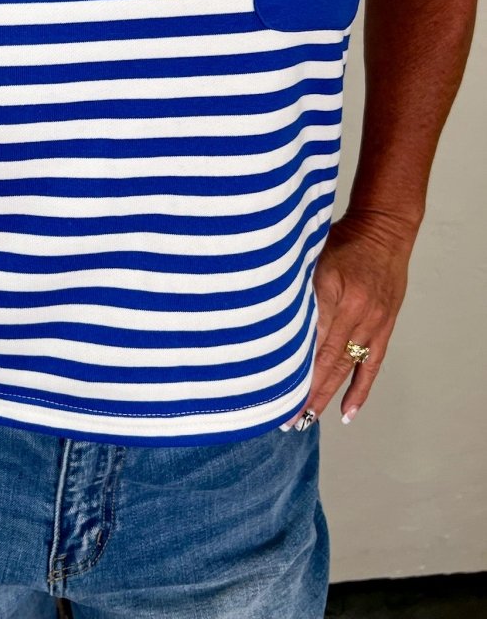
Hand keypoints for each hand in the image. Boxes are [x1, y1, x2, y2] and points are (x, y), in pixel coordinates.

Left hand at [281, 209, 413, 429]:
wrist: (384, 231)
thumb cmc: (341, 238)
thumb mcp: (311, 254)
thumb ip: (292, 284)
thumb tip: (265, 312)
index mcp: (331, 291)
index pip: (307, 338)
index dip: (291, 366)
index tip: (272, 388)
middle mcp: (354, 312)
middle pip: (325, 360)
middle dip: (304, 392)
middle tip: (284, 417)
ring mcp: (372, 323)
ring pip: (345, 368)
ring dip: (326, 396)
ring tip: (307, 420)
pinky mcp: (384, 328)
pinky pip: (372, 366)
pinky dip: (359, 390)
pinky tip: (347, 412)